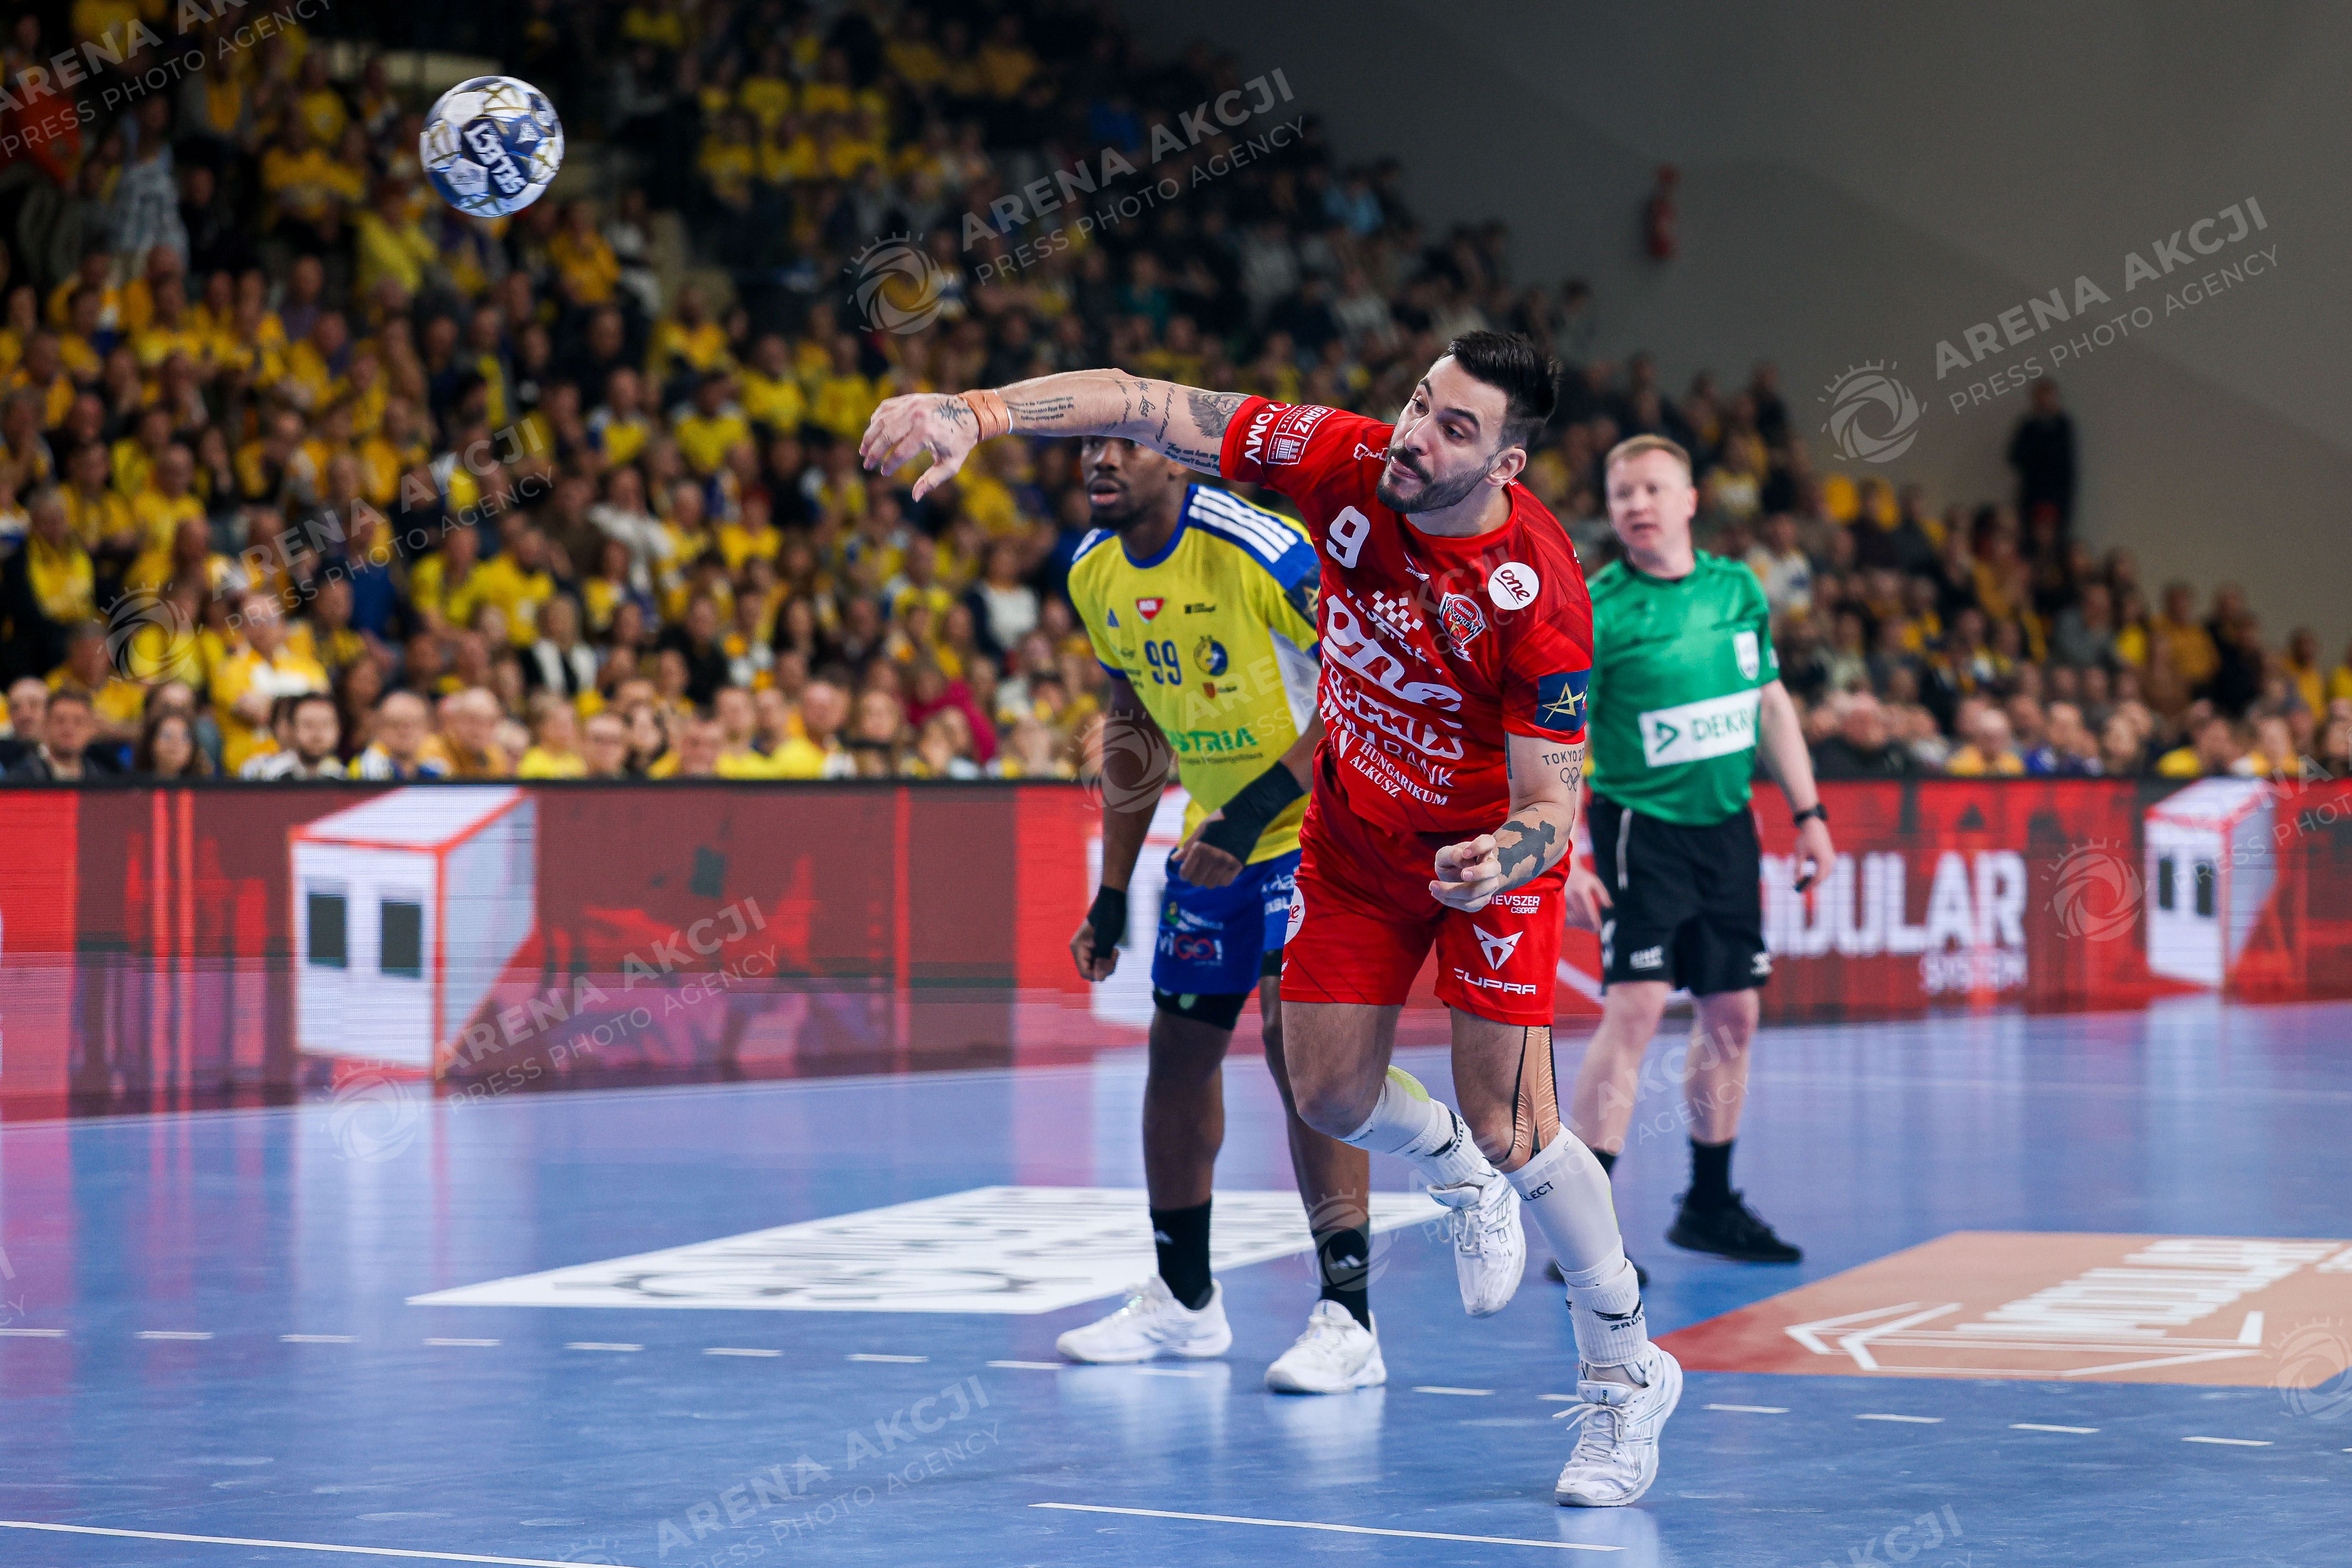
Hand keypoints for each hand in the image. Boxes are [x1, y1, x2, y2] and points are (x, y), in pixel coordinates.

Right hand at [860, 393, 979, 501]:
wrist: (969, 414)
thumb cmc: (960, 442)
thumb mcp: (950, 465)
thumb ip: (931, 481)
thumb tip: (915, 497)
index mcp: (927, 433)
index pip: (900, 453)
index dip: (889, 465)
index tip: (884, 473)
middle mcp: (916, 416)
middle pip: (886, 436)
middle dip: (873, 452)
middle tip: (867, 465)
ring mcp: (911, 404)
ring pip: (882, 421)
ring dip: (869, 436)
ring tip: (863, 451)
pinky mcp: (909, 398)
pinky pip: (886, 408)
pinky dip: (876, 420)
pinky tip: (872, 432)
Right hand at [1070, 919, 1117, 981]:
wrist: (1112, 901)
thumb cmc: (1109, 917)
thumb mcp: (1106, 940)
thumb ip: (1101, 959)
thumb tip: (1098, 978)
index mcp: (1077, 947)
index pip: (1085, 972)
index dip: (1099, 973)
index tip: (1111, 963)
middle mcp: (1079, 949)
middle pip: (1091, 971)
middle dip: (1104, 968)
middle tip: (1113, 954)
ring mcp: (1086, 948)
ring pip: (1096, 967)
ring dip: (1107, 963)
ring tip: (1114, 951)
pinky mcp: (1094, 947)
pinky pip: (1100, 960)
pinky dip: (1108, 959)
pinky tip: (1113, 950)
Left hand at [1175, 815, 1244, 888]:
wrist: (1246, 816)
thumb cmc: (1220, 821)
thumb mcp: (1201, 830)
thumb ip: (1188, 846)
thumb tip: (1174, 859)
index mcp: (1200, 847)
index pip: (1186, 872)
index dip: (1183, 875)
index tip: (1185, 873)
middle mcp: (1212, 856)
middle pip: (1197, 881)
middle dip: (1195, 878)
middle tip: (1198, 871)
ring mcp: (1226, 862)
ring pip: (1211, 884)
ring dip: (1208, 879)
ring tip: (1210, 870)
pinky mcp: (1237, 865)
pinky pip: (1225, 882)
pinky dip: (1221, 879)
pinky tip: (1220, 871)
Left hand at [1429, 834, 1503, 912]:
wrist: (1452, 877)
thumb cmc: (1450, 862)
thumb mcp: (1444, 855)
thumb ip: (1452, 854)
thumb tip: (1465, 862)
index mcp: (1482, 850)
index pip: (1489, 842)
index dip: (1479, 846)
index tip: (1465, 853)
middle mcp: (1490, 866)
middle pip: (1494, 868)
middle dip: (1479, 873)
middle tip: (1462, 874)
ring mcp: (1489, 884)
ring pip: (1480, 890)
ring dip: (1455, 891)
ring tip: (1433, 886)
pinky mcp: (1483, 899)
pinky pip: (1471, 905)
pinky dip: (1452, 901)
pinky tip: (1438, 894)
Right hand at [1563, 865, 1613, 930]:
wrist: (1564, 869)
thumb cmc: (1582, 877)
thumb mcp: (1595, 882)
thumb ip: (1603, 894)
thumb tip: (1610, 907)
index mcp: (1582, 892)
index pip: (1590, 911)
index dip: (1595, 921)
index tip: (1599, 927)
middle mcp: (1571, 898)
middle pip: (1581, 918)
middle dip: (1588, 925)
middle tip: (1595, 929)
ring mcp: (1563, 901)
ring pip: (1572, 919)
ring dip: (1580, 925)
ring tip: (1587, 926)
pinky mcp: (1557, 903)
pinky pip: (1564, 917)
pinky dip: (1572, 922)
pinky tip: (1577, 923)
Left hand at [1793, 814, 1834, 892]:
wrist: (1814, 826)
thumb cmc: (1805, 839)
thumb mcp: (1799, 855)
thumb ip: (1798, 869)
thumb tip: (1795, 881)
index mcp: (1823, 860)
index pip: (1817, 878)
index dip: (1808, 886)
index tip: (1800, 890)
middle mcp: (1831, 860)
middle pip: (1822, 878)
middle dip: (1812, 884)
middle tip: (1801, 889)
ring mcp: (1832, 858)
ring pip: (1824, 874)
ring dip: (1815, 880)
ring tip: (1803, 883)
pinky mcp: (1830, 856)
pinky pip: (1825, 869)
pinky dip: (1818, 874)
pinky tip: (1809, 876)